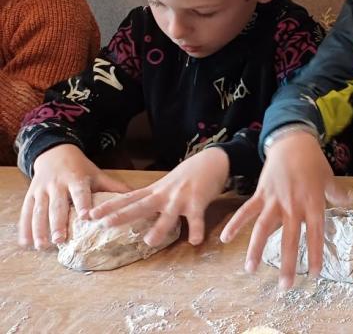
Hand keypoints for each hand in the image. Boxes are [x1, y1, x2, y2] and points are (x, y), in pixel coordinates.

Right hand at [17, 144, 130, 249]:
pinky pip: (26, 211)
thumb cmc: (81, 169)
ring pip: (39, 210)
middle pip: (57, 205)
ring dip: (39, 229)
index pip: (80, 192)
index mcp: (77, 179)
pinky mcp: (31, 194)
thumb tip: (139, 197)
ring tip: (42, 245)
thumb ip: (115, 188)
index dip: (82, 203)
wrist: (54, 153)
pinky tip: (25, 242)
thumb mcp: (98, 175)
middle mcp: (58, 184)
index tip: (86, 217)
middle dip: (57, 223)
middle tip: (59, 240)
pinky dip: (24, 228)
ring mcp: (42, 190)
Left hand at [88, 147, 228, 245]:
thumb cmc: (190, 174)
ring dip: (159, 228)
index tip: (90, 214)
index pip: (127, 199)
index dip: (109, 206)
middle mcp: (164, 194)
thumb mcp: (167, 184)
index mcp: (155, 191)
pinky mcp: (198, 202)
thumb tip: (141, 209)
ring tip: (149, 241)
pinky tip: (195, 241)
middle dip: (122, 216)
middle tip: (104, 224)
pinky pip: (196, 219)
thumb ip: (155, 196)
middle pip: (139, 206)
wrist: (212, 160)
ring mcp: (180, 198)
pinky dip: (196, 230)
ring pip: (167, 216)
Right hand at [219, 131, 346, 288]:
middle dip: (287, 264)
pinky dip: (235, 224)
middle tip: (285, 286)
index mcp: (313, 205)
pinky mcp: (261, 194)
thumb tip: (349, 201)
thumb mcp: (329, 178)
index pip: (315, 235)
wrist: (292, 142)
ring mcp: (275, 201)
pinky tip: (225, 239)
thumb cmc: (313, 161)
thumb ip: (337, 193)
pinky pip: (246, 211)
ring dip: (255, 250)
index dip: (314, 255)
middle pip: (289, 240)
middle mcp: (294, 206)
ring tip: (250, 270)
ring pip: (263, 229)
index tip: (314, 275)